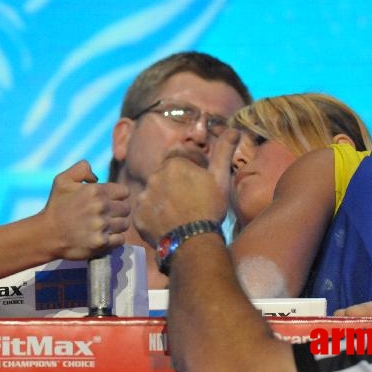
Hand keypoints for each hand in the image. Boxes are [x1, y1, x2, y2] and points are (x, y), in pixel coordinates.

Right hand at [39, 160, 129, 259]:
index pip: (124, 192)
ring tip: (105, 226)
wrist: (47, 234)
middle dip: (118, 211)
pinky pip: (120, 240)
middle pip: (126, 208)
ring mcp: (101, 226)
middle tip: (107, 215)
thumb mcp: (63, 180)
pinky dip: (114, 239)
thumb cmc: (56, 206)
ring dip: (117, 225)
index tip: (109, 201)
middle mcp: (101, 207)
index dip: (117, 196)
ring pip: (125, 224)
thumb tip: (96, 178)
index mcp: (95, 190)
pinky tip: (104, 236)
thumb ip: (82, 169)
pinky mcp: (101, 243)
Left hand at [134, 128, 239, 245]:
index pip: (177, 158)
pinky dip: (154, 217)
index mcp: (173, 164)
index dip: (188, 167)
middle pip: (164, 175)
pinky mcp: (138, 216)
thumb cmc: (210, 209)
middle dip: (175, 183)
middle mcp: (154, 177)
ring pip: (153, 193)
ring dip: (163, 200)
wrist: (193, 242)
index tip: (197, 180)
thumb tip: (234, 129)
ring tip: (179, 215)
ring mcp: (144, 197)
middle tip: (189, 200)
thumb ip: (223, 152)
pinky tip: (168, 224)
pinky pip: (145, 212)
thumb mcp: (220, 178)